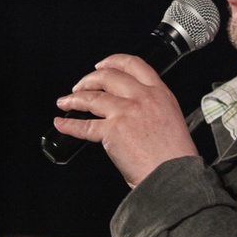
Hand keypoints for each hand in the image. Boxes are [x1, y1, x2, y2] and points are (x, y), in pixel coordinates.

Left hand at [52, 54, 198, 186]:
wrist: (174, 176)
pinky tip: (62, 123)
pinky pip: (84, 125)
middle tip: (80, 86)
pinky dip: (69, 125)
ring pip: (92, 97)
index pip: (134, 65)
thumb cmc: (175, 156)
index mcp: (161, 93)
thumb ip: (153, 108)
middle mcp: (144, 98)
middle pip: (108, 76)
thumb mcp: (171, 120)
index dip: (113, 61)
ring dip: (74, 98)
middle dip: (89, 79)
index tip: (102, 65)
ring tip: (66, 102)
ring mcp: (127, 112)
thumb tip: (131, 109)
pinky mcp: (113, 130)